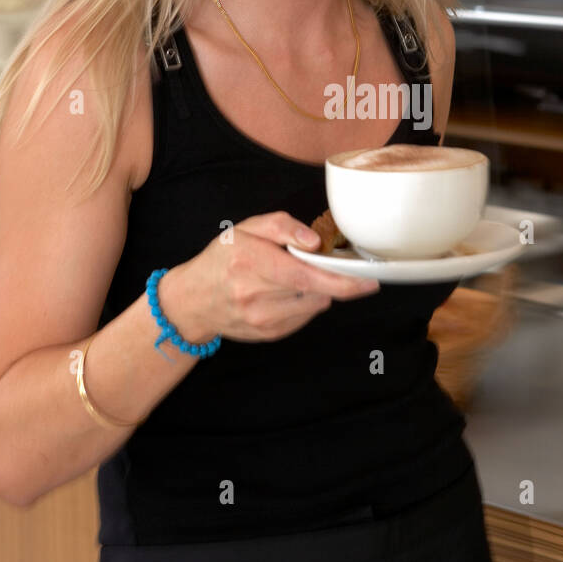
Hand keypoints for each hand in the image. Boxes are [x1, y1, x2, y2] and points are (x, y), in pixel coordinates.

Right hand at [169, 211, 379, 342]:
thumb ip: (281, 226)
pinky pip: (304, 317)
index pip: (306, 275)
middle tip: (346, 270)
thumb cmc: (222, 258)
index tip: (370, 278)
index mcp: (250, 261)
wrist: (193, 300)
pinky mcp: (269, 335)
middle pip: (316, 292)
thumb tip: (314, 241)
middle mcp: (255, 295)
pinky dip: (304, 303)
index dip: (342, 280)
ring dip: (317, 291)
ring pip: (315, 305)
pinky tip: (286, 294)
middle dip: (336, 280)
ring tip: (294, 277)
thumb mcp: (245, 228)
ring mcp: (262, 320)